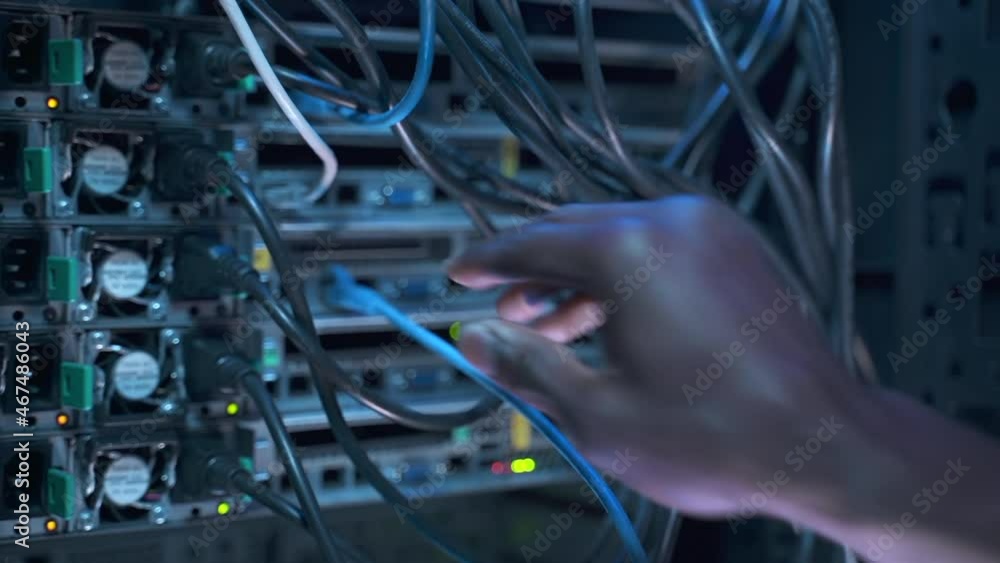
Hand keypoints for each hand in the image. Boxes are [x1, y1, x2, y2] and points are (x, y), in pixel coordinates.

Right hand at [448, 196, 861, 516]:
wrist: (823, 443)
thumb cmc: (719, 436)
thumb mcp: (598, 414)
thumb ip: (527, 366)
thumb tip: (477, 340)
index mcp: (630, 250)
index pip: (532, 243)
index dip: (486, 262)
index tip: (460, 273)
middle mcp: (672, 223)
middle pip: (572, 231)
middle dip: (529, 270)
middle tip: (498, 307)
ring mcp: (711, 231)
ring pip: (616, 239)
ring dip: (573, 277)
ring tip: (544, 325)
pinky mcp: (736, 250)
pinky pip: (658, 248)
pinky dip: (621, 277)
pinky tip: (602, 322)